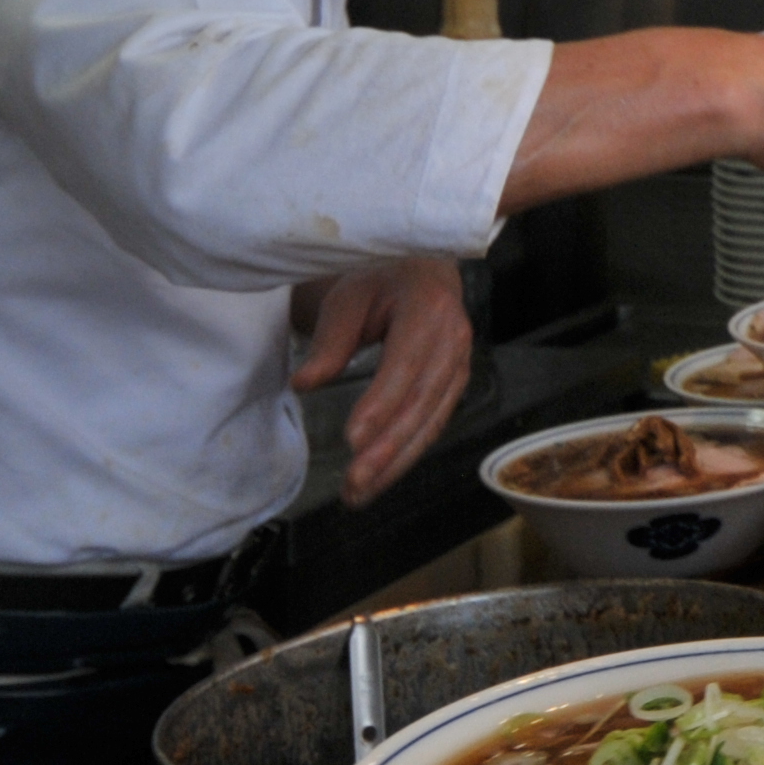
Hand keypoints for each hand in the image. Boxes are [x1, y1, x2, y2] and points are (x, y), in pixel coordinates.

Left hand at [292, 256, 474, 504]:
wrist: (422, 270)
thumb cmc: (380, 278)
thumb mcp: (348, 297)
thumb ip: (330, 341)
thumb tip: (303, 383)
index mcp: (429, 309)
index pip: (405, 363)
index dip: (381, 403)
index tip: (353, 440)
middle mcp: (454, 340)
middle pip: (421, 403)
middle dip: (388, 449)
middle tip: (353, 484)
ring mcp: (459, 365)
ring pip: (431, 423)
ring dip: (396, 463)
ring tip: (359, 494)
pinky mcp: (454, 385)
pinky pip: (433, 425)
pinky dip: (406, 455)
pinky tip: (381, 477)